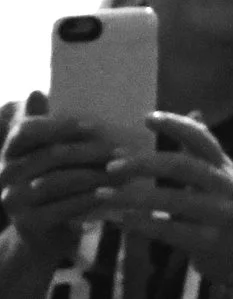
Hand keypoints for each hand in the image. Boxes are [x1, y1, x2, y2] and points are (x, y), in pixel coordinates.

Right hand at [0, 92, 116, 262]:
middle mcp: (5, 174)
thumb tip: (35, 90)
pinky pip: (64, 207)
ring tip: (125, 170)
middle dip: (91, 151)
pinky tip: (111, 193)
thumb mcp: (52, 157)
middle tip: (123, 150)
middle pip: (51, 155)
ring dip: (97, 174)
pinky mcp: (28, 223)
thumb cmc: (55, 185)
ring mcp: (14, 200)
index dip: (59, 126)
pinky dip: (90, 198)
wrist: (41, 236)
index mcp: (11, 151)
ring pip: (60, 181)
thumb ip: (50, 128)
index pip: (26, 131)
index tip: (94, 125)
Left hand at [90, 112, 232, 286]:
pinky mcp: (210, 240)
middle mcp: (224, 185)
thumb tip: (194, 111)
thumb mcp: (220, 176)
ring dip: (132, 196)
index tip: (147, 117)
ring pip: (171, 200)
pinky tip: (119, 220)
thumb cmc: (226, 210)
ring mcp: (220, 213)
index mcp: (223, 166)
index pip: (202, 138)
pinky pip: (169, 231)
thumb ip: (201, 150)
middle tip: (111, 166)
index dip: (176, 125)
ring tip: (102, 195)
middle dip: (143, 164)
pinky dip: (141, 224)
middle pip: (182, 166)